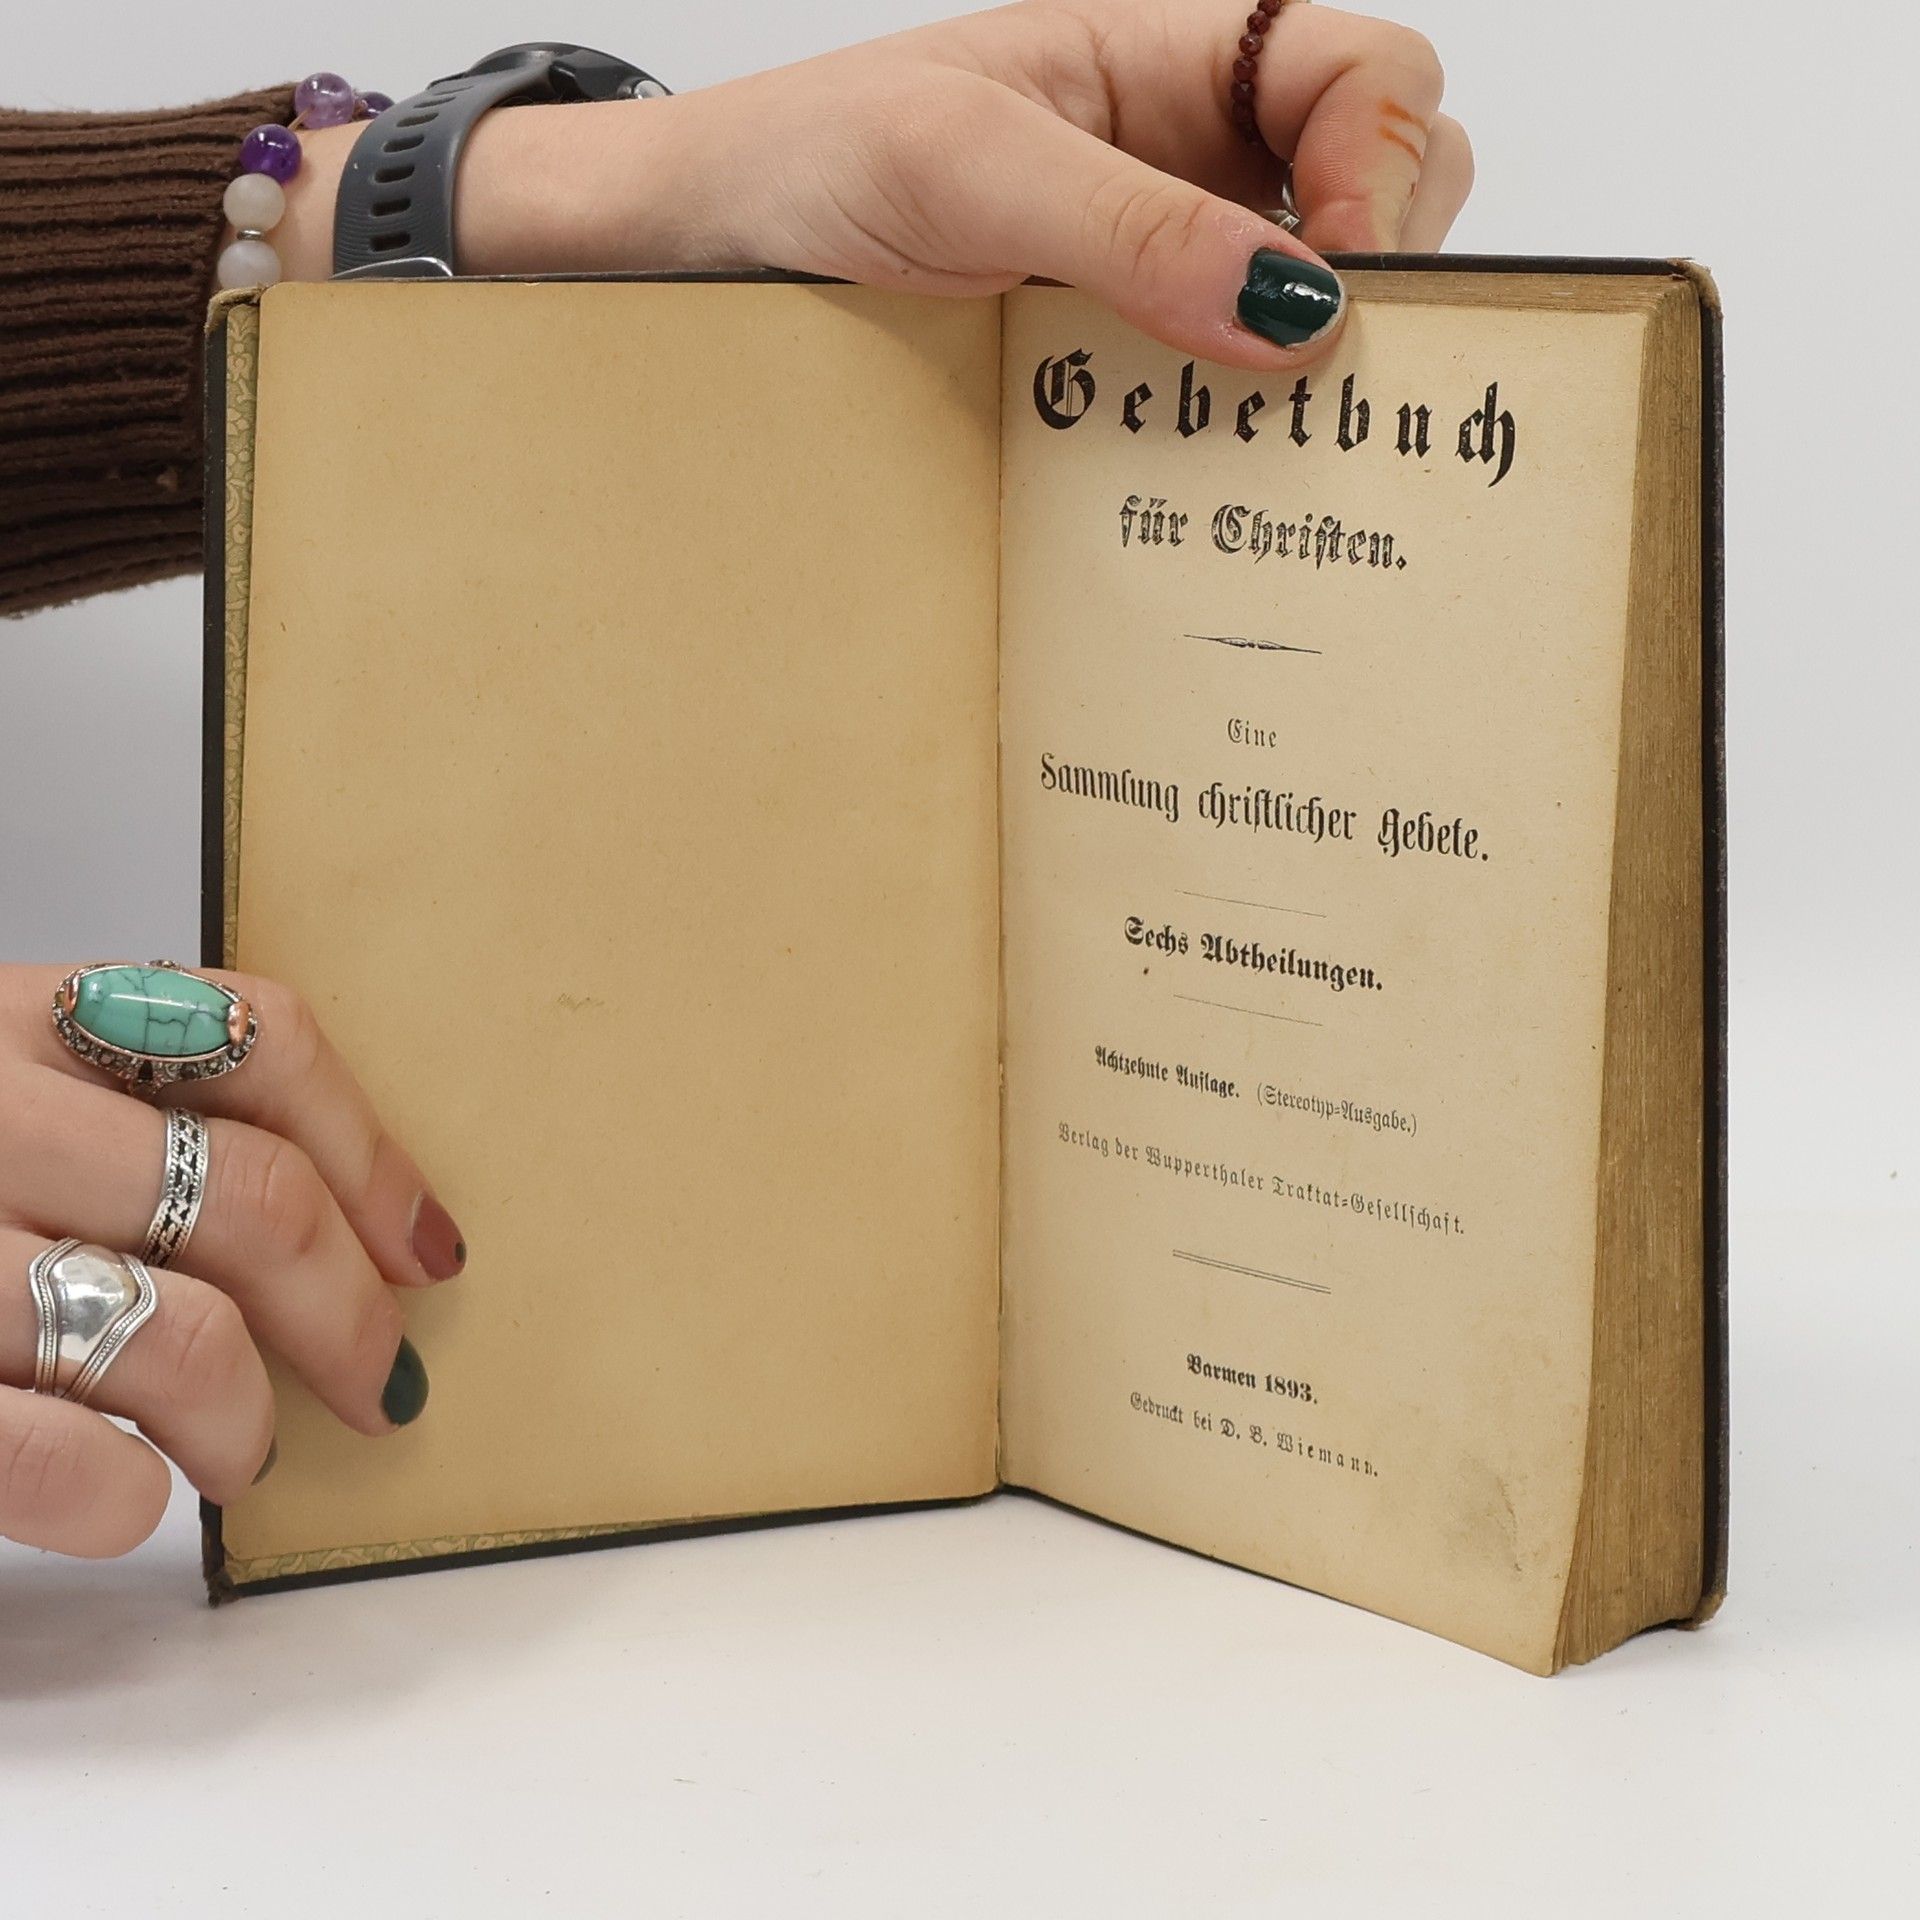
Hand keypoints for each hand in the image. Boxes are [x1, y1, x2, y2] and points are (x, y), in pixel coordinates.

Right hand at [0, 966, 458, 1555]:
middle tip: (380, 1385)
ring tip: (242, 1454)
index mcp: (10, 1017)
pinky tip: (127, 1494)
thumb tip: (354, 1231)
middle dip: (351, 1315)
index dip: (378, 1154)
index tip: (425, 1248)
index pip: (261, 1038)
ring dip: (250, 1424)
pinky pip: (65, 1464)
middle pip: (257, 1199)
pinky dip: (129, 1499)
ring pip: (187, 1340)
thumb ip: (113, 1104)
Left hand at [274, 2, 1470, 369]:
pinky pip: (1217, 388)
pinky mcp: (1107, 362)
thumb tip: (1296, 308)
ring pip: (1309, 300)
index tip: (1334, 280)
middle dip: (1377, 262)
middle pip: (1376, 180)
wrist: (685, 261)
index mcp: (1163, 61)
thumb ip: (1132, 220)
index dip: (1387, 164)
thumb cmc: (795, 165)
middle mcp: (1178, 159)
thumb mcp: (963, 164)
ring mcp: (1150, 268)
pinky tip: (1203, 460)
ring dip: (1308, 362)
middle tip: (1305, 359)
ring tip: (1255, 424)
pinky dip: (1236, 426)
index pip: (1364, 74)